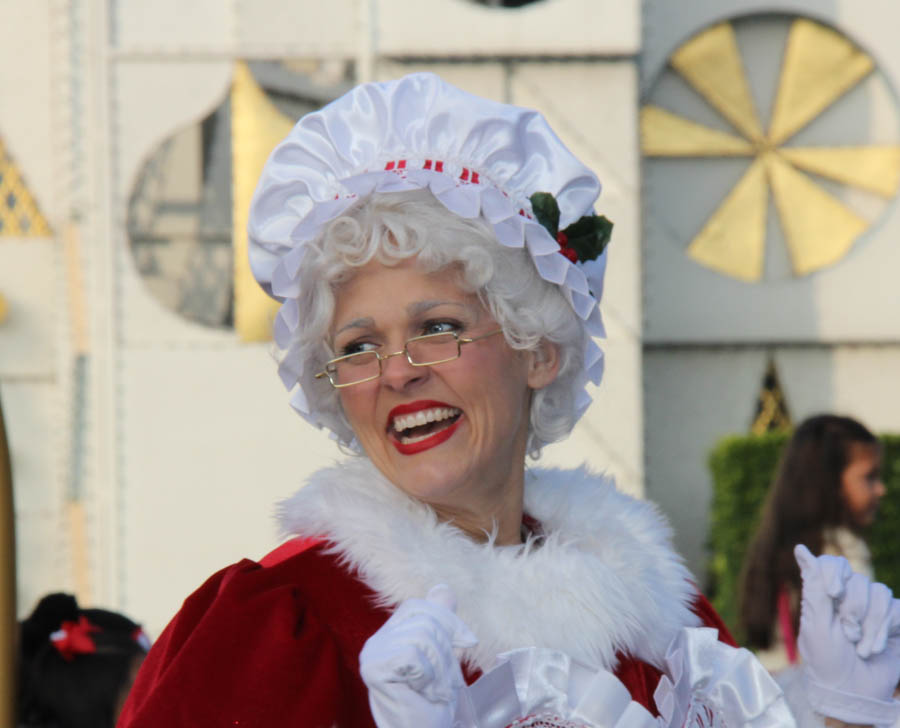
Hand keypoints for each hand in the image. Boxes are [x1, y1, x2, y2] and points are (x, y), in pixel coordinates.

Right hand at [359, 584, 477, 727]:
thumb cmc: (434, 701)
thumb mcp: (443, 654)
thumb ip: (441, 622)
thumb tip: (443, 588)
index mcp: (390, 635)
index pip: (418, 606)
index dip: (447, 621)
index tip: (468, 643)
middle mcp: (375, 642)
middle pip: (424, 620)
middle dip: (444, 650)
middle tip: (439, 680)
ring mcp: (372, 656)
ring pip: (421, 636)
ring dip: (438, 667)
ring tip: (431, 688)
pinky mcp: (374, 670)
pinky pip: (412, 654)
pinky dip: (426, 675)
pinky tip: (421, 691)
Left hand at [795, 544, 899, 725]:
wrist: (853, 693)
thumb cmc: (826, 661)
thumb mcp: (816, 624)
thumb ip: (814, 587)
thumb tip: (800, 548)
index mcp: (825, 595)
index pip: (833, 564)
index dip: (835, 573)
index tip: (834, 594)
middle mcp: (850, 596)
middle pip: (857, 580)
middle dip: (852, 609)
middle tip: (847, 634)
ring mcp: (874, 608)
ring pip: (879, 592)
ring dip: (868, 624)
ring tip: (860, 647)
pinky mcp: (894, 620)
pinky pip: (895, 608)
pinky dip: (883, 630)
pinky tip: (873, 648)